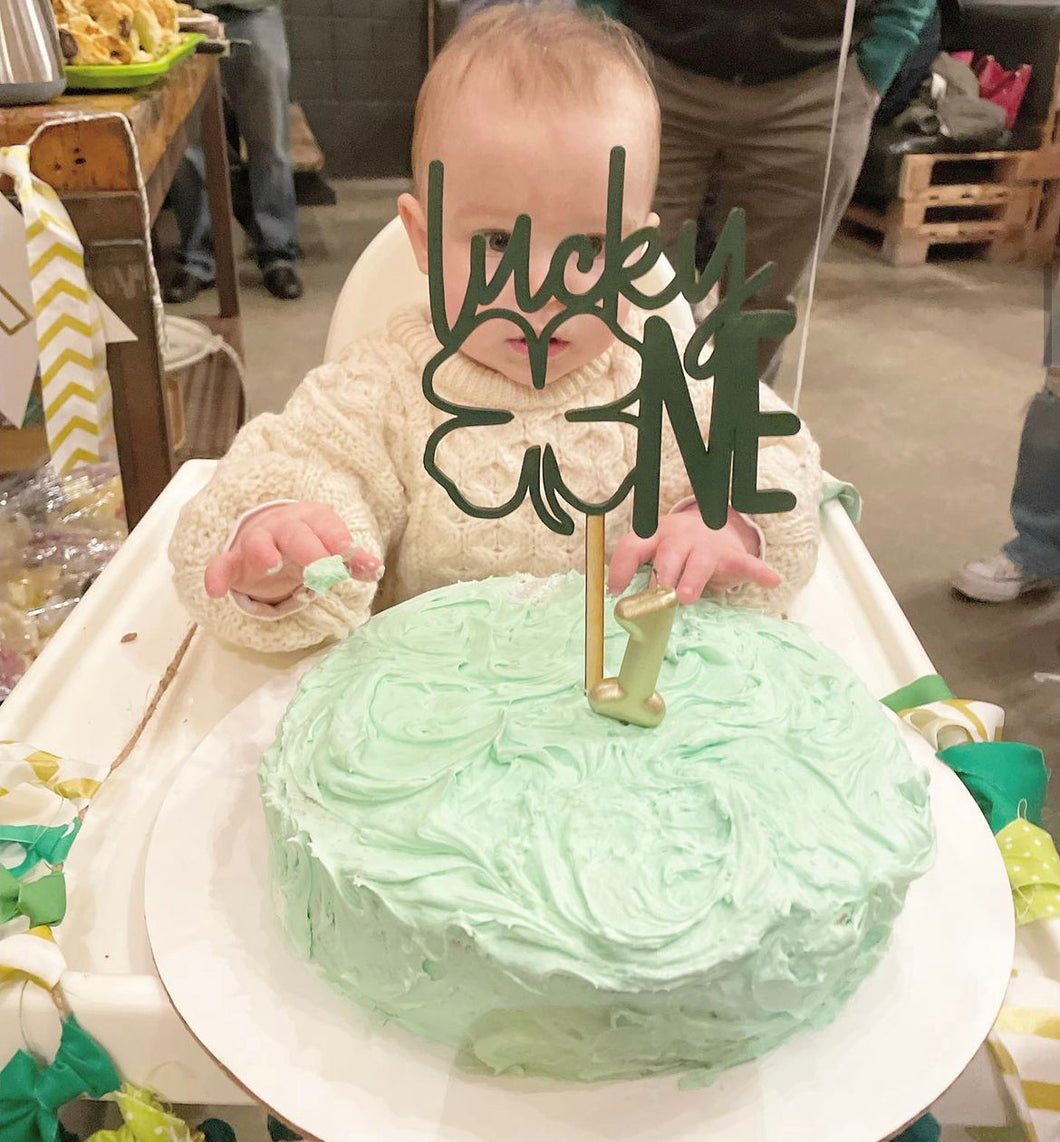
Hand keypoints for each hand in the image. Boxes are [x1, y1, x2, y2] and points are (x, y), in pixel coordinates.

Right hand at [204, 502, 381, 602]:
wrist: (269, 535)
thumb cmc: (308, 543)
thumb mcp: (332, 548)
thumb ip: (352, 560)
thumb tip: (375, 569)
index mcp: (311, 520)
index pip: (326, 526)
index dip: (337, 540)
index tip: (348, 554)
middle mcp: (283, 527)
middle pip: (296, 534)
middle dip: (310, 550)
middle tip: (322, 570)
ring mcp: (257, 543)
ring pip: (258, 543)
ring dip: (264, 552)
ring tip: (272, 565)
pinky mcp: (235, 562)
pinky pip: (223, 565)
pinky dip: (217, 575)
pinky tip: (216, 591)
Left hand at [608, 508, 780, 604]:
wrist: (712, 527)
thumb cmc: (676, 550)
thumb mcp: (655, 554)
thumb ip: (639, 574)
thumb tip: (619, 605)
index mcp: (654, 537)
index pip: (633, 546)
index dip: (622, 567)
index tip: (615, 591)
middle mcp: (678, 537)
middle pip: (668, 554)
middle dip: (662, 573)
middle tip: (657, 594)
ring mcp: (706, 545)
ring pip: (699, 561)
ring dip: (692, 579)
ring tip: (685, 597)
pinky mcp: (731, 555)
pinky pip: (746, 563)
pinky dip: (758, 572)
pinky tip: (770, 581)